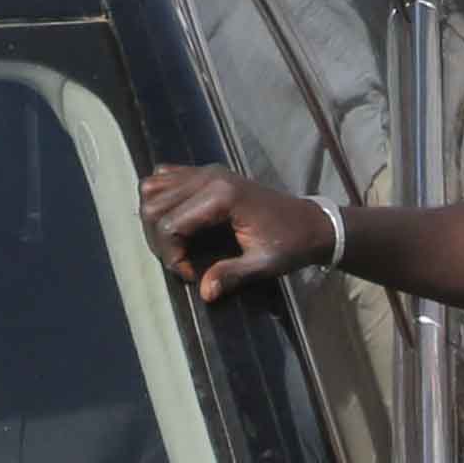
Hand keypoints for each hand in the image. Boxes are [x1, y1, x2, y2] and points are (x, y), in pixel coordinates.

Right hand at [134, 162, 341, 299]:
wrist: (310, 223)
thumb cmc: (290, 244)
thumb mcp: (263, 264)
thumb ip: (231, 275)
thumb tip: (204, 292)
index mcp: (222, 196)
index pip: (169, 223)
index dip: (172, 255)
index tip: (192, 275)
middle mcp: (208, 176)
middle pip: (154, 203)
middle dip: (159, 240)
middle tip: (180, 263)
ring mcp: (206, 170)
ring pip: (153, 186)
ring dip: (155, 219)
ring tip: (175, 244)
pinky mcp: (206, 172)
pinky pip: (165, 177)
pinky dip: (160, 199)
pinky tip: (176, 222)